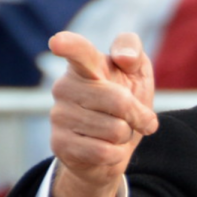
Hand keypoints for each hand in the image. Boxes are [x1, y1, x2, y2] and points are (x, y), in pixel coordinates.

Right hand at [47, 31, 157, 196]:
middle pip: (120, 102)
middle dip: (138, 115)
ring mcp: (59, 116)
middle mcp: (64, 87)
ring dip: (125, 136)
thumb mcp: (137, 74)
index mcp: (84, 65)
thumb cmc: (124, 103)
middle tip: (133, 118)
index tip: (58, 42)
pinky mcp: (59, 144)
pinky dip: (116, 154)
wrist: (112, 149)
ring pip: (115, 130)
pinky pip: (104, 152)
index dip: (69, 45)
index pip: (78, 51)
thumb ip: (133, 53)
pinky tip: (106, 149)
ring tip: (113, 133)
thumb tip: (123, 58)